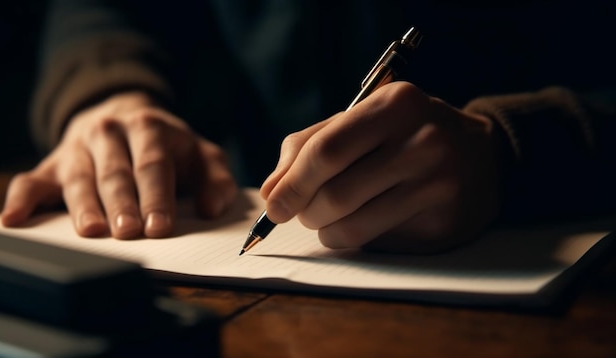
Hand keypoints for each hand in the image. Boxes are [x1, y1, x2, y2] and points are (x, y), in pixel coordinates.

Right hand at [1, 91, 236, 238]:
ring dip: (84, 206)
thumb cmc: (168, 146)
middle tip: (128, 233)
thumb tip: (212, 209)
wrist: (124, 115)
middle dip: (122, 205)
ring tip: (91, 232)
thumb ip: (216, 178)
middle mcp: (110, 133)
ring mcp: (78, 148)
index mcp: (149, 128)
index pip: (153, 165)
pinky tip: (15, 219)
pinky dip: (22, 199)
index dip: (156, 197)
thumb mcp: (201, 153)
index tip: (160, 227)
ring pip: (79, 178)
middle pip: (115, 173)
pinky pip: (33, 180)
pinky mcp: (53, 163)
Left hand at [260, 82, 500, 252]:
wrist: (483, 156)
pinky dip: (352, 238)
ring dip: (325, 230)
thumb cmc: (406, 135)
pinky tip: (360, 224)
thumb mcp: (363, 120)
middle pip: (335, 192)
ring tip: (327, 219)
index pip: (326, 150)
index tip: (272, 205)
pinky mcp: (444, 221)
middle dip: (305, 210)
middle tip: (301, 212)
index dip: (291, 183)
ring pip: (353, 224)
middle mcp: (422, 141)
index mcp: (395, 105)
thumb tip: (270, 191)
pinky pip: (376, 241)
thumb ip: (310, 145)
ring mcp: (438, 183)